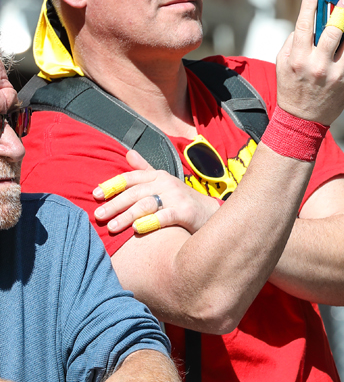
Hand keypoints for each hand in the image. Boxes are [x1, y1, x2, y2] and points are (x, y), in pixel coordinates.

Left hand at [93, 148, 220, 235]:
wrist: (211, 214)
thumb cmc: (182, 200)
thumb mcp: (164, 182)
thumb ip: (144, 170)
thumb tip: (128, 152)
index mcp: (158, 176)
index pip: (131, 178)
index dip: (112, 186)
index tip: (95, 195)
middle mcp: (167, 183)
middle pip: (135, 193)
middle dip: (115, 204)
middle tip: (98, 216)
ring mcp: (177, 197)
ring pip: (146, 204)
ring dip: (127, 216)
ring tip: (112, 227)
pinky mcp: (186, 212)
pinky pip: (164, 216)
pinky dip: (150, 222)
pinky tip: (137, 229)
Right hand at [275, 0, 343, 125]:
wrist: (303, 120)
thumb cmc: (292, 87)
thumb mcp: (283, 63)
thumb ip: (294, 42)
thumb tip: (310, 22)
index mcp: (298, 58)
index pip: (305, 25)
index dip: (310, 6)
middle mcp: (318, 65)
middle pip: (333, 31)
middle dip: (341, 12)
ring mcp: (336, 74)